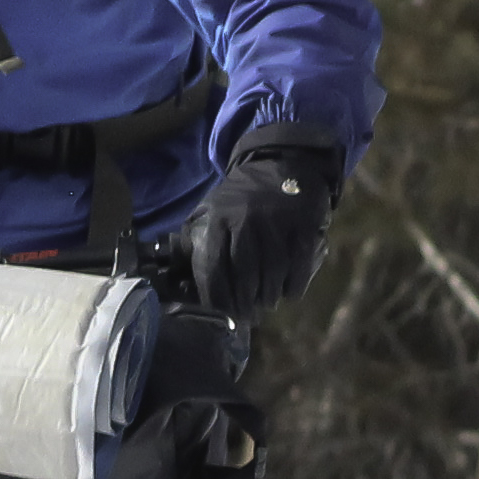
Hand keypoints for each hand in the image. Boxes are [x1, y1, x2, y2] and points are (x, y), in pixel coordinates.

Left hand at [173, 125, 342, 315]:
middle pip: (245, 278)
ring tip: (266, 303)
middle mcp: (246, 223)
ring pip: (273, 277)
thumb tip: (174, 274)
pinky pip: (299, 269)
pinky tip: (289, 291)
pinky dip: (294, 287)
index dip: (217, 299)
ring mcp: (277, 225)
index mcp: (219, 220)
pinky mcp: (303, 228)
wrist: (284, 163)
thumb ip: (193, 239)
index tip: (223, 315)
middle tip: (248, 315)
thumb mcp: (210, 210)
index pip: (214, 269)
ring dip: (270, 298)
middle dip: (246, 304)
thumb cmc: (242, 197)